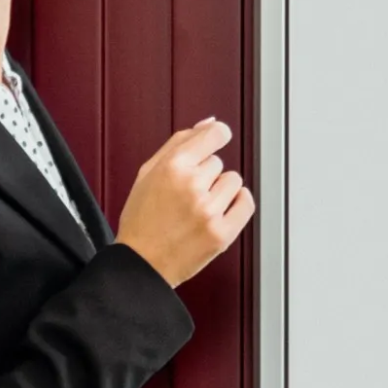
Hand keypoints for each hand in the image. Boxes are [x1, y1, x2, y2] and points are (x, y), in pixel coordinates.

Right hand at [115, 118, 254, 286]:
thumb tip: (209, 123)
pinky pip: (246, 203)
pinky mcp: (222, 233)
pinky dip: (237, 205)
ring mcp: (209, 210)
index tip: (218, 139)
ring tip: (197, 207)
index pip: (215, 135)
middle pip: (219, 163)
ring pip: (233, 182)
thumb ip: (180, 143)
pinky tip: (219, 211)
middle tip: (185, 195)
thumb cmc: (142, 219)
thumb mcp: (148, 173)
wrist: (141, 263)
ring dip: (220, 192)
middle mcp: (192, 186)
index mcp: (172, 167)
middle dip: (205, 175)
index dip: (217, 135)